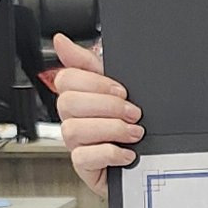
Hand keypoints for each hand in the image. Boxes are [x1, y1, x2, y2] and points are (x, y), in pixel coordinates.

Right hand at [49, 32, 142, 196]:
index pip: (66, 79)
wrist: (146, 162)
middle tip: (133, 113)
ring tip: (134, 133)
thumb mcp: (116, 89)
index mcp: (78, 97)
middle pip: (68, 103)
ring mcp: (76, 144)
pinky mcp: (84, 166)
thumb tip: (61, 41)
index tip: (122, 90)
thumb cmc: (127, 125)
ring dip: (110, 129)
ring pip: (74, 129)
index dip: (95, 83)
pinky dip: (110, 153)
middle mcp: (73, 119)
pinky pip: (84, 157)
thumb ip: (90, 64)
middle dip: (107, 106)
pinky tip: (127, 152)